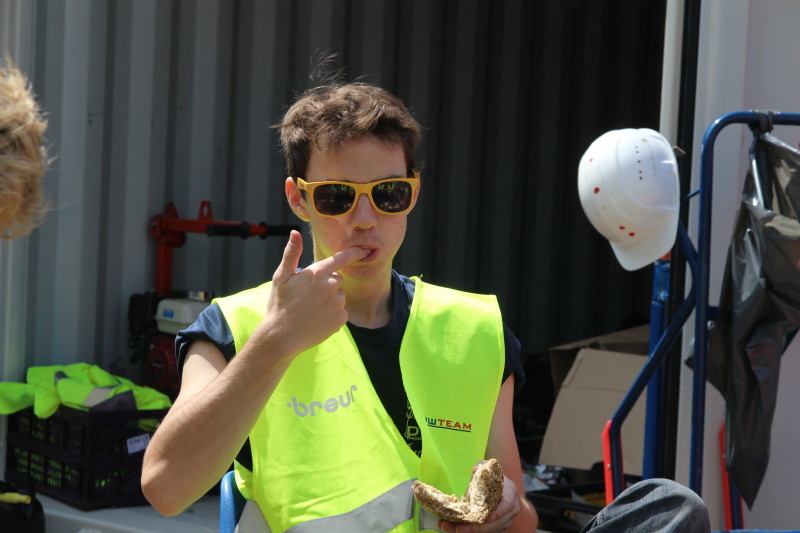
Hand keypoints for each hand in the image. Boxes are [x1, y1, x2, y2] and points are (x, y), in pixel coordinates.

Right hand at [258, 230, 366, 356]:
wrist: (282, 336)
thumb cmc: (280, 305)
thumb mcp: (281, 277)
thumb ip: (291, 253)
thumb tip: (295, 232)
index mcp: (317, 274)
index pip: (340, 259)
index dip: (353, 253)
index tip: (363, 250)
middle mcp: (331, 287)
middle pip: (338, 278)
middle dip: (328, 283)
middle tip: (309, 294)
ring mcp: (337, 304)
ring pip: (339, 295)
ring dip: (330, 299)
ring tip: (312, 308)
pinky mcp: (341, 319)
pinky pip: (341, 311)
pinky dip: (333, 313)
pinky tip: (318, 318)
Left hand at [436, 474, 519, 532]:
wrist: (503, 490)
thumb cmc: (494, 479)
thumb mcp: (490, 471)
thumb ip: (483, 468)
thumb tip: (475, 470)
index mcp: (510, 496)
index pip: (507, 506)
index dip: (498, 513)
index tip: (487, 518)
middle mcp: (509, 512)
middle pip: (494, 524)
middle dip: (476, 528)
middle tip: (459, 528)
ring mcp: (503, 522)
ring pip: (487, 531)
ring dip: (469, 531)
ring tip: (449, 528)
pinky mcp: (495, 528)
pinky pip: (482, 532)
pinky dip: (468, 531)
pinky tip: (451, 528)